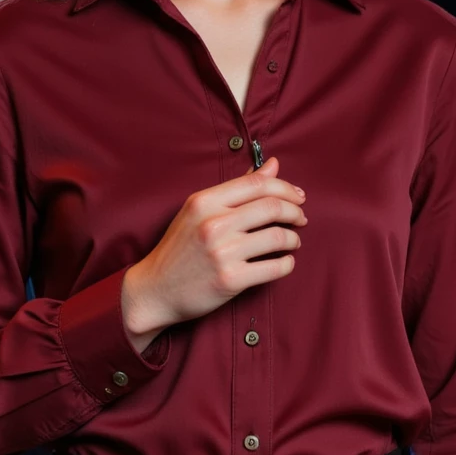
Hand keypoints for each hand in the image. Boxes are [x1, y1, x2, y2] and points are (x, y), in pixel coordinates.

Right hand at [122, 154, 306, 335]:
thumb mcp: (198, 211)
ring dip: (293, 239)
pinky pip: (274, 268)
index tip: (297, 196)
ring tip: (292, 242)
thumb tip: (272, 164)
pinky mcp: (230, 280)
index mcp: (204, 202)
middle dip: (295, 211)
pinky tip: (285, 262)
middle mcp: (213, 224)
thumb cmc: (179, 249)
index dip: (285, 187)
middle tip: (301, 218)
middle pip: (272, 207)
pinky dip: (287, 264)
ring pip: (278, 237)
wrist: (155, 290)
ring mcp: (222, 253)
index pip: (257, 184)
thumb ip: (236, 189)